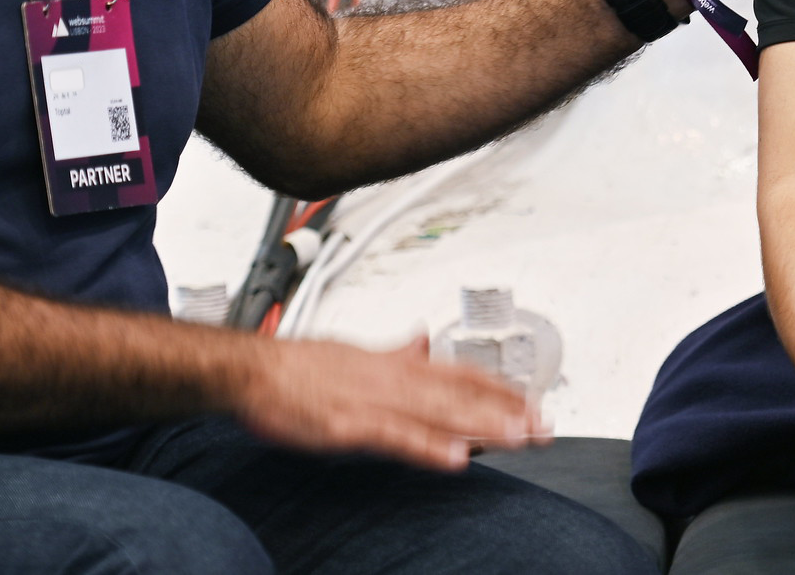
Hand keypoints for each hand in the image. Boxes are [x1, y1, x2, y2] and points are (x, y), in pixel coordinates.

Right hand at [232, 334, 547, 470]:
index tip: (532, 399)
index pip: (458, 372)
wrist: (253, 370)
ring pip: (437, 412)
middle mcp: (392, 377)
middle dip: (503, 411)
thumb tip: (421, 339)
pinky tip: (456, 456)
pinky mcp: (349, 424)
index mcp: (395, 364)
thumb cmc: (300, 366)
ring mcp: (372, 400)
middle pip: (458, 394)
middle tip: (542, 426)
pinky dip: (427, 445)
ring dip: (480, 425)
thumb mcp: (356, 353)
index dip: (498, 386)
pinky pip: (395, 436)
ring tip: (518, 437)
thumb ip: (394, 351)